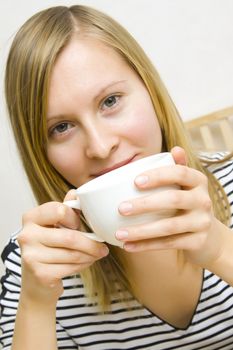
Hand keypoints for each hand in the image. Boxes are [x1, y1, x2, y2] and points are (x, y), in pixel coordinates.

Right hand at [18, 190, 108, 303]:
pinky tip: (85, 263)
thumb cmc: (48, 248)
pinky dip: (84, 265)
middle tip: (102, 247)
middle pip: (70, 236)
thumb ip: (66, 209)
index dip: (74, 218)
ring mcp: (31, 255)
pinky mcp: (40, 274)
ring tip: (96, 254)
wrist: (37, 281)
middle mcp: (27, 235)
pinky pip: (72, 267)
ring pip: (74, 253)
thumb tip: (76, 192)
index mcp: (30, 218)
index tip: (79, 225)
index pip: (59, 210)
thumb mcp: (55, 225)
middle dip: (92, 243)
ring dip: (91, 255)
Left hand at [115, 147, 224, 267]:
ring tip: (119, 233)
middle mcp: (203, 200)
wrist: (209, 237)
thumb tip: (175, 149)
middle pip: (173, 199)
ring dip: (141, 231)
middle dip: (144, 204)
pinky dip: (146, 246)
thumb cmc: (188, 205)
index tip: (135, 181)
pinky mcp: (198, 242)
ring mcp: (202, 223)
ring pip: (169, 227)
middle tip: (121, 208)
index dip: (158, 176)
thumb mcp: (187, 186)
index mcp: (198, 181)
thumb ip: (177, 168)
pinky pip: (169, 244)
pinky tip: (128, 246)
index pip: (180, 173)